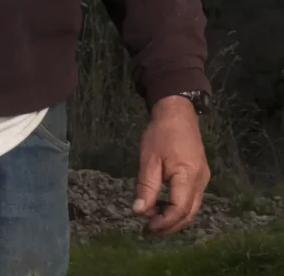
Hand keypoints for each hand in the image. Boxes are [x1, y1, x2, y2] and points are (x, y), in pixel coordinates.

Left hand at [132, 95, 210, 235]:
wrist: (177, 111)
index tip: (146, 227)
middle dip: (169, 226)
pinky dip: (179, 208)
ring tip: (154, 222)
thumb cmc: (161, 133)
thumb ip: (146, 187)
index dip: (163, 223)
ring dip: (174, 219)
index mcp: (188, 177)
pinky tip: (164, 207)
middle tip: (148, 231)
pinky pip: (192, 199)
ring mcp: (203, 179)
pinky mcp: (200, 175)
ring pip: (192, 209)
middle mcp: (201, 182)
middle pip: (188, 214)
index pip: (179, 210)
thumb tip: (139, 212)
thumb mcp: (149, 158)